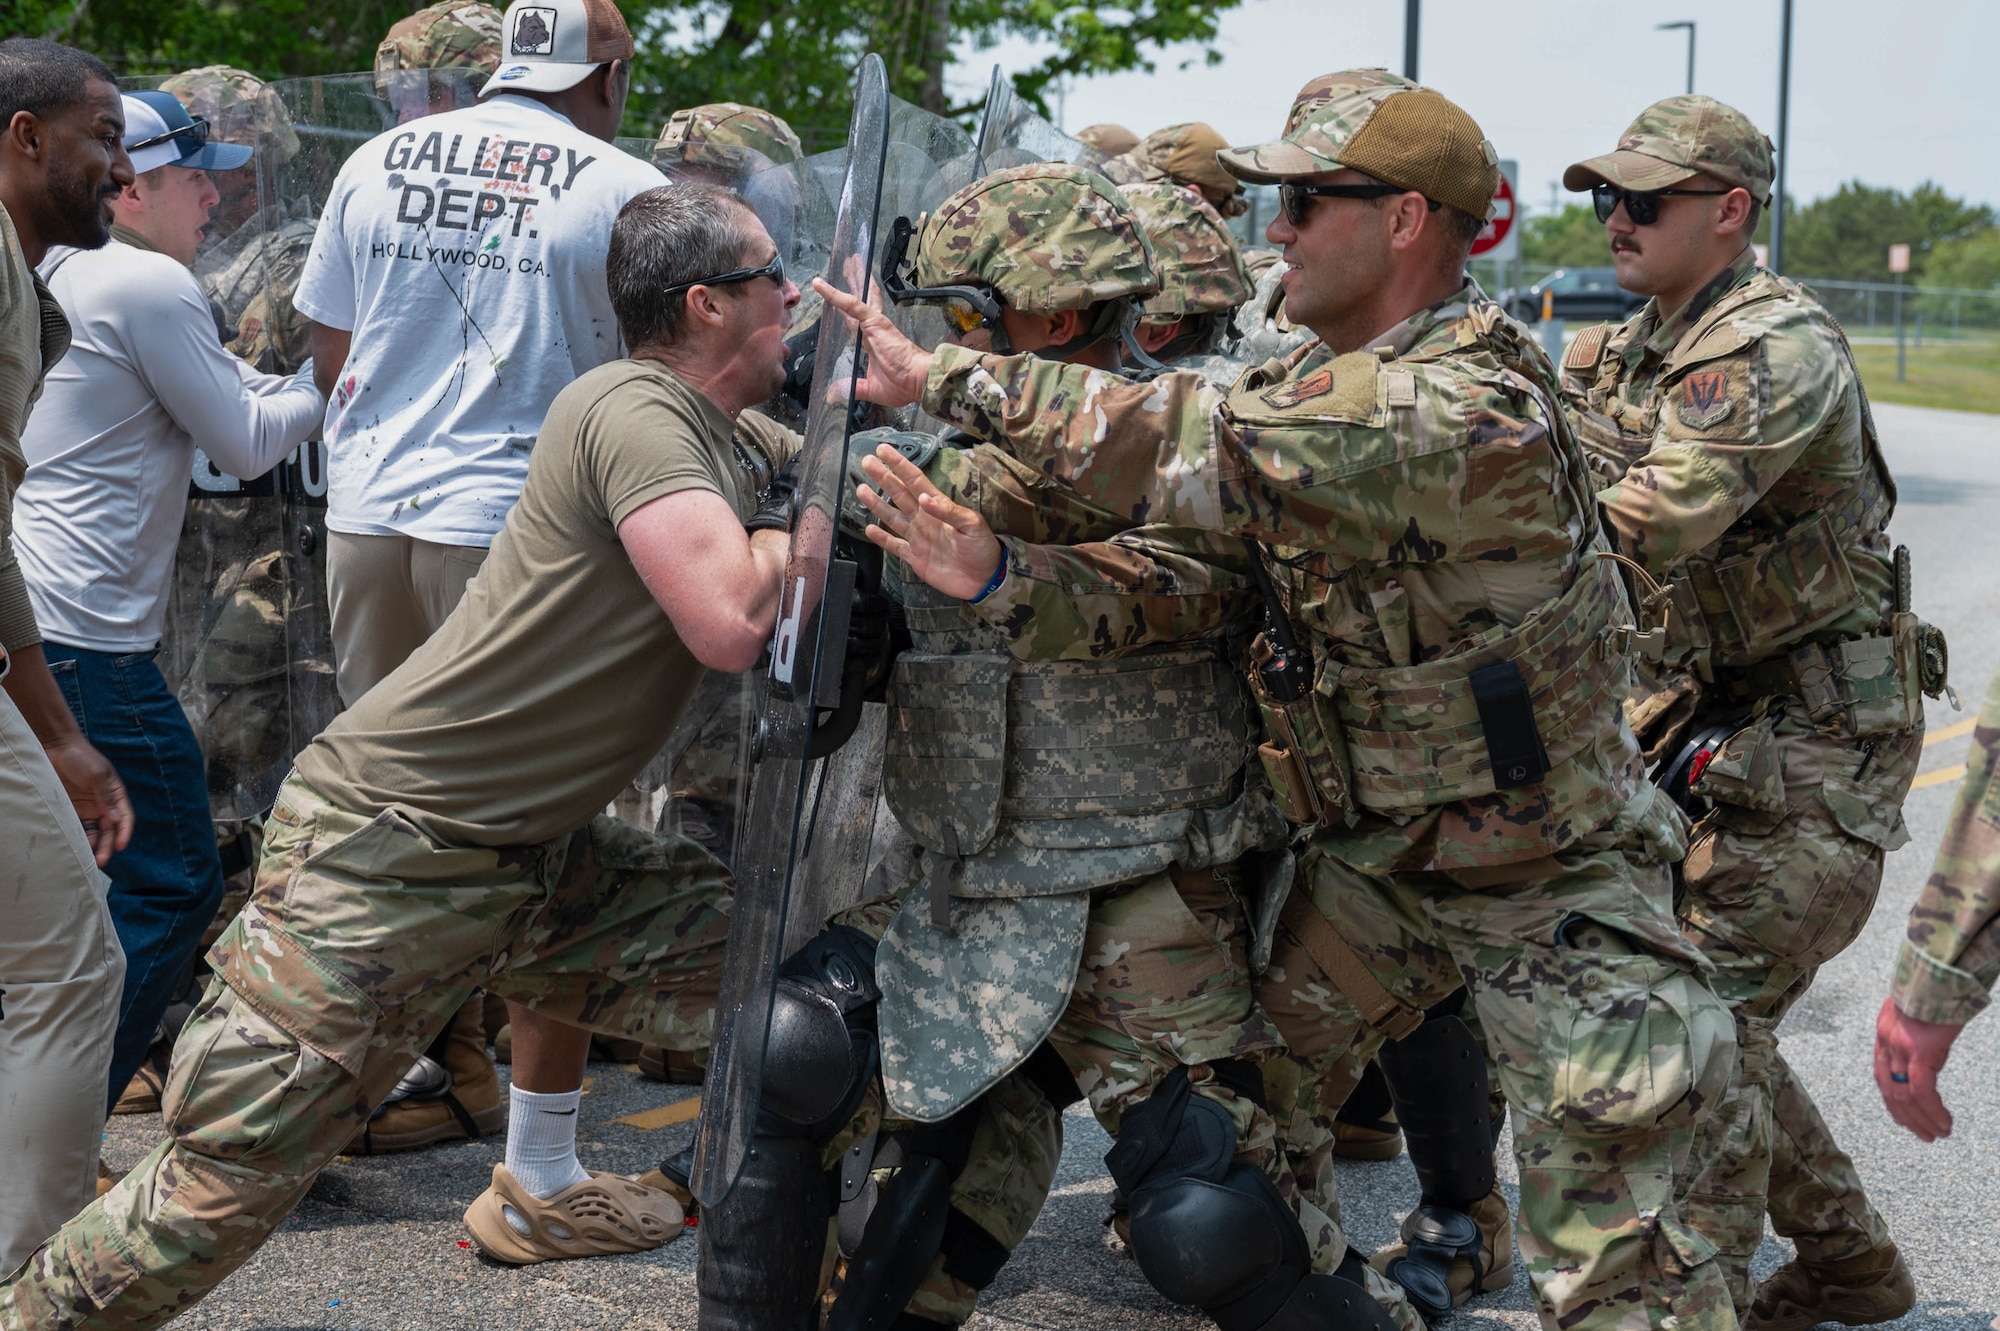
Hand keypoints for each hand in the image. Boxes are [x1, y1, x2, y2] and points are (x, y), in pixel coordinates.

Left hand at [43, 733, 131, 866]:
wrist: (56, 748)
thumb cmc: (81, 757)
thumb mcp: (97, 775)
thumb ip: (105, 797)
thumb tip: (115, 820)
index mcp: (115, 795)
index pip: (124, 817)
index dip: (124, 832)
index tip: (120, 846)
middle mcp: (103, 804)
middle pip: (109, 830)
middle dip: (107, 846)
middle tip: (101, 861)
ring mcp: (87, 808)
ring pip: (93, 833)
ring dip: (93, 846)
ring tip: (88, 860)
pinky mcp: (71, 811)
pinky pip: (76, 828)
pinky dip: (78, 839)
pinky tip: (75, 848)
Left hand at [812, 277, 932, 407]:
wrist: (918, 381)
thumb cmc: (903, 385)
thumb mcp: (871, 389)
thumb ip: (853, 387)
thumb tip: (834, 393)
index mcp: (873, 342)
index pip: (856, 320)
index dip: (848, 308)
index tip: (843, 297)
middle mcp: (874, 329)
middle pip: (860, 300)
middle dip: (855, 282)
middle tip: (850, 266)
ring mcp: (874, 323)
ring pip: (858, 295)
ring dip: (853, 277)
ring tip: (849, 260)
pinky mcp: (873, 321)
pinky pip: (850, 304)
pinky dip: (833, 294)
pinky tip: (820, 284)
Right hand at [857, 443, 1002, 600]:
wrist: (984, 580)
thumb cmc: (982, 548)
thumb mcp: (972, 525)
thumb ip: (948, 511)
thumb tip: (923, 497)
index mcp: (938, 507)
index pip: (915, 481)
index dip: (900, 465)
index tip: (884, 450)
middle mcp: (925, 519)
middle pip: (900, 494)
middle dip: (883, 477)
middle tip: (867, 461)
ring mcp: (918, 538)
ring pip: (893, 517)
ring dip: (877, 504)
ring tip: (861, 489)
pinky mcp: (915, 558)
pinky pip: (895, 546)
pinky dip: (882, 539)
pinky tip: (869, 529)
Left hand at [1874, 996, 1963, 1141]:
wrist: (1939, 971)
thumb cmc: (1934, 991)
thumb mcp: (1918, 1017)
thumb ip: (1916, 1041)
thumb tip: (1929, 1065)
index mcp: (1883, 1034)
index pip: (1881, 1075)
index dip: (1893, 1100)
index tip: (1906, 1118)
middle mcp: (1885, 1042)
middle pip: (1888, 1090)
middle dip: (1906, 1117)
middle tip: (1925, 1135)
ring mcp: (1898, 1048)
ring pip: (1904, 1096)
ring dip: (1922, 1120)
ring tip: (1940, 1134)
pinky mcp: (1917, 1051)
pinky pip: (1921, 1091)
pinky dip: (1933, 1111)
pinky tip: (1945, 1123)